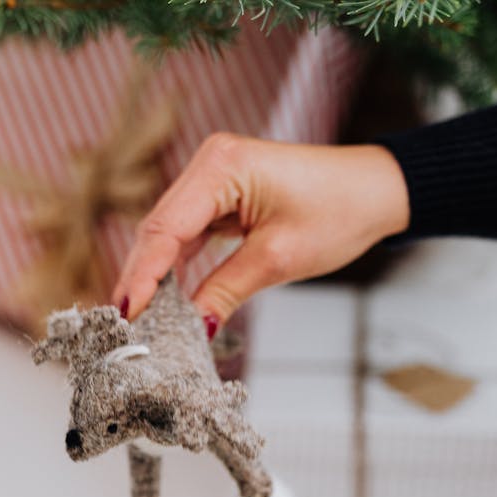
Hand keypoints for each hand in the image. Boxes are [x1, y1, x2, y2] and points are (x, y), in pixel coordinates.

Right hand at [113, 134, 409, 331]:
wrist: (375, 191)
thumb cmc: (338, 211)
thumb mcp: (278, 260)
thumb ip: (225, 292)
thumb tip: (191, 331)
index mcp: (221, 166)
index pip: (166, 229)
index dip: (142, 276)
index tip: (126, 316)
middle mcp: (209, 164)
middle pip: (157, 230)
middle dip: (139, 279)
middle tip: (121, 327)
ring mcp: (211, 179)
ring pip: (167, 236)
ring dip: (152, 277)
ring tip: (135, 320)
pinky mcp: (219, 196)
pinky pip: (186, 237)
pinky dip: (174, 269)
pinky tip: (161, 301)